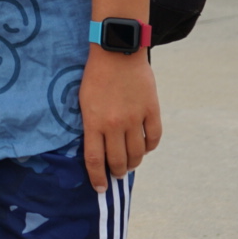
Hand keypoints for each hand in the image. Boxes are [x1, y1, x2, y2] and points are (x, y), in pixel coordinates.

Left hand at [78, 47, 161, 192]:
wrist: (117, 50)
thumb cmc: (95, 74)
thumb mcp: (84, 100)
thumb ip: (91, 124)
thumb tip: (95, 146)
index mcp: (94, 122)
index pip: (95, 160)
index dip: (97, 178)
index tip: (100, 188)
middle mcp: (114, 124)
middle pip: (117, 161)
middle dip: (116, 172)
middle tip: (116, 174)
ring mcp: (134, 118)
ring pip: (137, 154)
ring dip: (133, 163)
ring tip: (129, 164)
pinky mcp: (151, 110)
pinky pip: (153, 138)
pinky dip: (149, 147)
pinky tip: (145, 148)